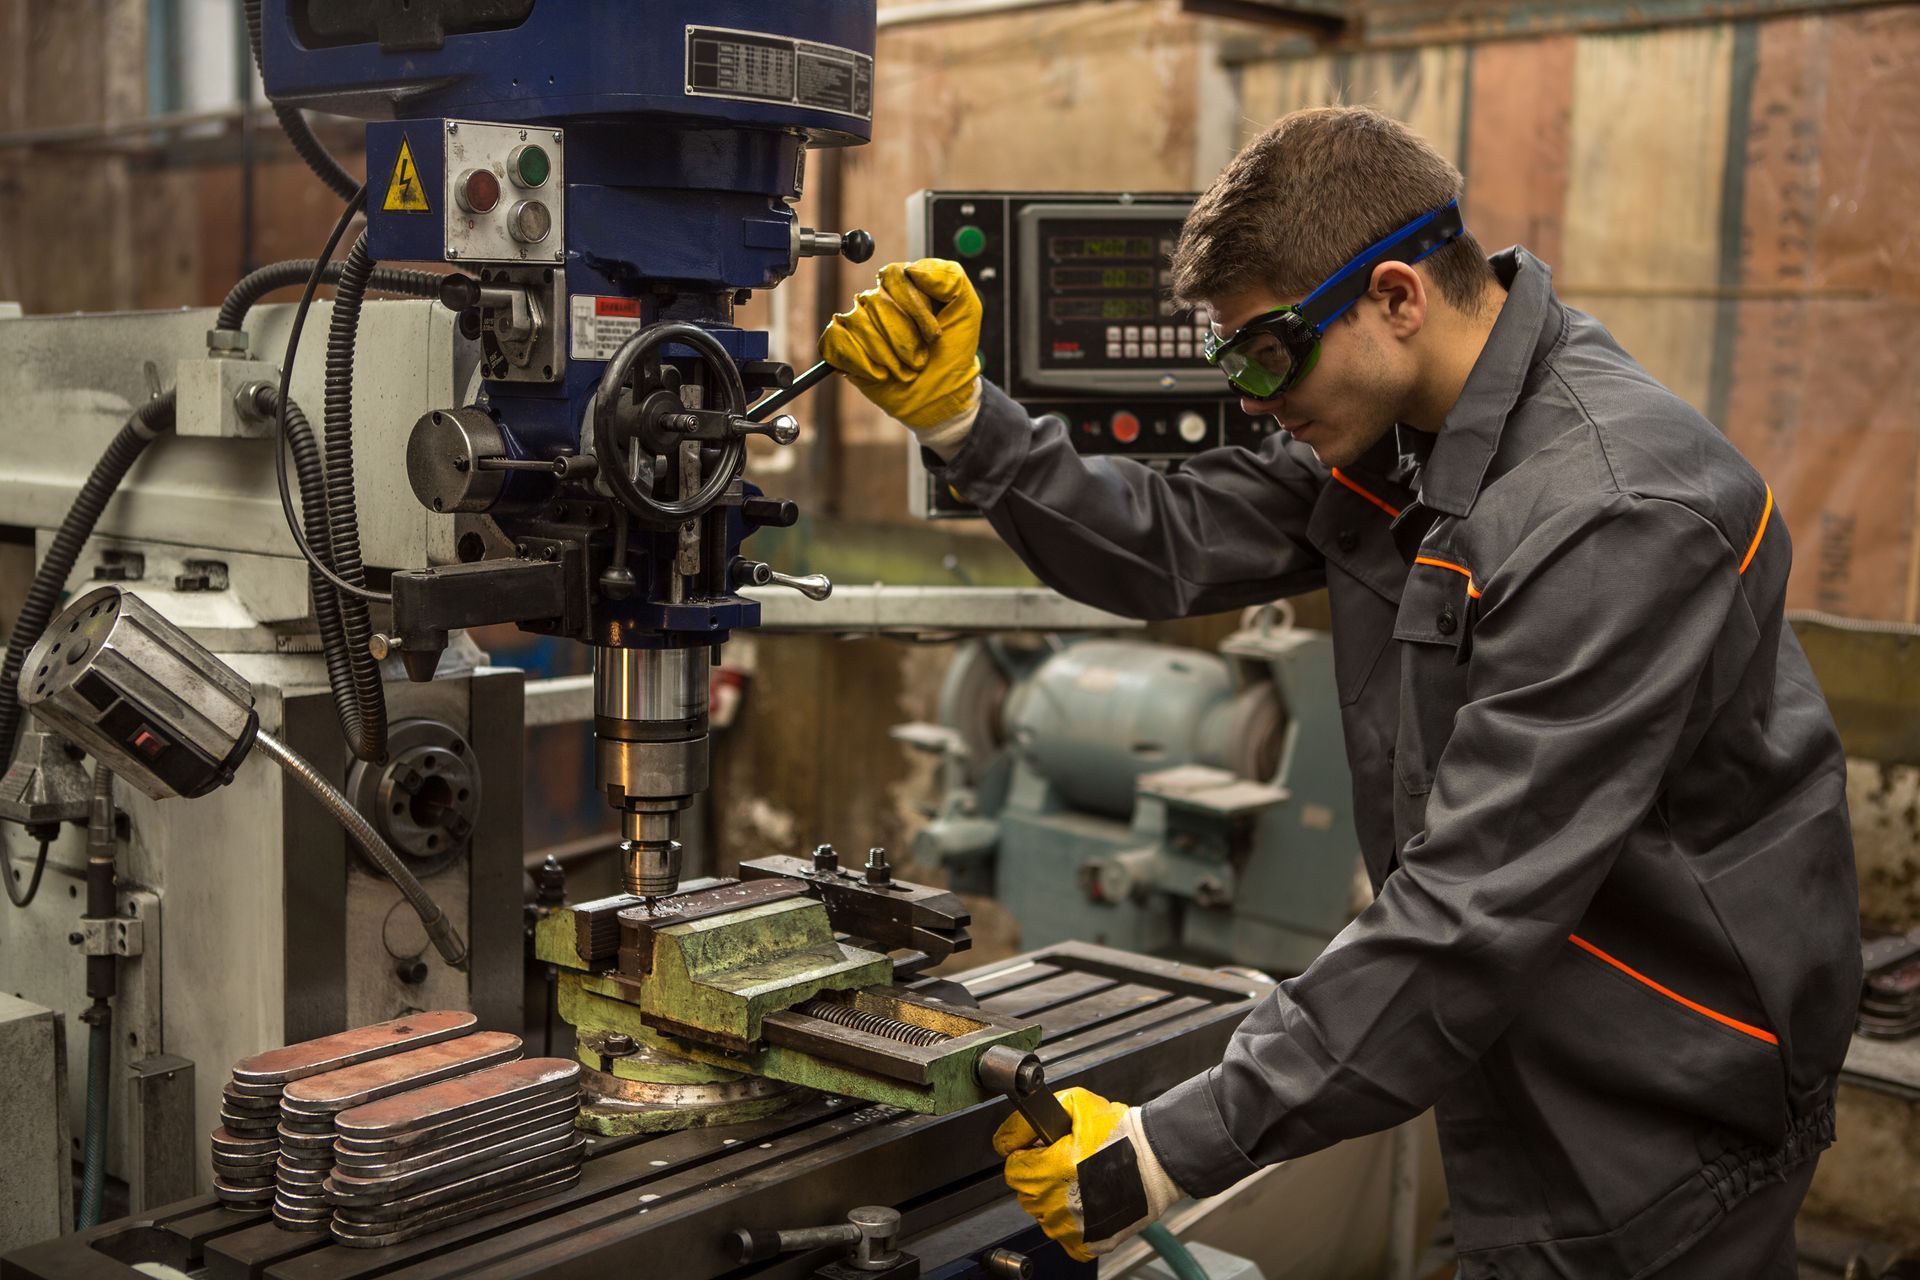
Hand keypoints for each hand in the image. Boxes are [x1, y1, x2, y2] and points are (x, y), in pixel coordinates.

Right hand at [819, 258, 981, 452]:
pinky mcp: (843, 346)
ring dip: (887, 355)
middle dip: (904, 338)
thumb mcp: (967, 310)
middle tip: (920, 359)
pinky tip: (880, 374)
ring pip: (856, 322)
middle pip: (875, 301)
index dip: (913, 306)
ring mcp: (858, 322)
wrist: (941, 395)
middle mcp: (877, 299)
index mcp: (904, 285)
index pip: (892, 276)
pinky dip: (861, 361)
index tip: (934, 335)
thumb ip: (950, 277)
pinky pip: (836, 340)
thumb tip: (913, 269)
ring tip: (904, 370)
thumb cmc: (954, 352)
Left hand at [992, 1087, 1181, 1261]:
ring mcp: (1072, 1227)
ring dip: (1055, 1200)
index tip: (1043, 1151)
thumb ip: (1029, 1120)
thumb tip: (1003, 1140)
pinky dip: (1072, 1222)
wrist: (1157, 1160)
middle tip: (1066, 1163)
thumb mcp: (1074, 1104)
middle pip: (1026, 1194)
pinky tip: (1089, 1202)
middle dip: (1039, 1177)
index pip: (1013, 1170)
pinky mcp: (1088, 1242)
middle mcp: (1057, 1203)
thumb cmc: (1120, 1132)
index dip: (1027, 1156)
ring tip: (1081, 1181)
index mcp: (1050, 1170)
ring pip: (1044, 1216)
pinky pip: (1065, 1236)